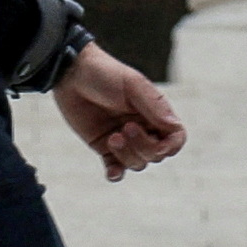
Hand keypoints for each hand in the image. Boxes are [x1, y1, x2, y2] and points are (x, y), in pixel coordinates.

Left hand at [55, 44, 184, 178]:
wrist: (72, 74)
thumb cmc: (105, 73)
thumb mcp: (133, 85)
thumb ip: (154, 106)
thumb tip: (174, 127)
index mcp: (154, 112)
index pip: (175, 138)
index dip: (170, 146)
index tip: (158, 144)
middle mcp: (142, 127)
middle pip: (156, 154)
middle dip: (143, 147)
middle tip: (125, 128)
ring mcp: (123, 139)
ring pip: (137, 163)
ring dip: (127, 156)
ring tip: (112, 138)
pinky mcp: (104, 147)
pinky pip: (116, 169)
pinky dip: (116, 174)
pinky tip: (112, 171)